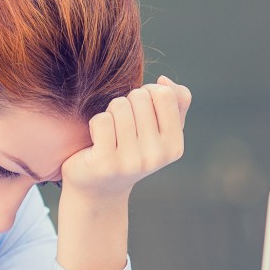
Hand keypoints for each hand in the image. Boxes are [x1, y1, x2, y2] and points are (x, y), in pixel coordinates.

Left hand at [60, 76, 190, 200]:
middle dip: (127, 103)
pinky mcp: (105, 163)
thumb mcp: (159, 128)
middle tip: (122, 125)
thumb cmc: (131, 150)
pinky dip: (95, 124)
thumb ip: (174, 101)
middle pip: (139, 97)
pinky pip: (101, 120)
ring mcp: (131, 161)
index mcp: (174, 146)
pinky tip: (97, 141)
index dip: (147, 93)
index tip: (139, 111)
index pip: (164, 94)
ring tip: (111, 132)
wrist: (99, 188)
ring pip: (119, 106)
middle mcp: (156, 156)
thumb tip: (163, 80)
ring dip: (110, 112)